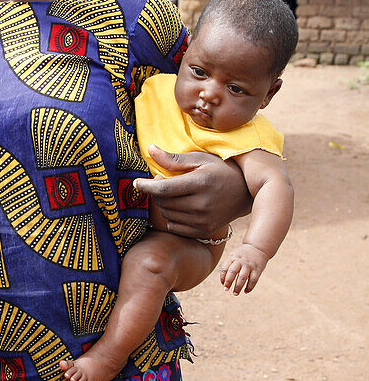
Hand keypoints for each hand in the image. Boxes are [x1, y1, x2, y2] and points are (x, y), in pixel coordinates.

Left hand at [59, 355, 112, 380]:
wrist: (93, 368)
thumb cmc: (77, 368)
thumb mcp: (72, 365)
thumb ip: (66, 365)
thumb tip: (61, 363)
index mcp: (76, 367)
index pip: (72, 368)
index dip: (69, 372)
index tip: (66, 375)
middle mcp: (80, 372)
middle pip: (77, 374)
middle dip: (75, 377)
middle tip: (72, 380)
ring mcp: (85, 377)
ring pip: (82, 380)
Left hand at [135, 146, 249, 238]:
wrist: (245, 193)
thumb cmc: (220, 170)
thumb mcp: (200, 159)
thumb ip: (173, 158)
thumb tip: (150, 149)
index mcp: (200, 183)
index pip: (164, 188)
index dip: (146, 186)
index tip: (136, 183)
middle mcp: (201, 205)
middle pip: (163, 202)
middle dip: (156, 192)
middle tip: (162, 180)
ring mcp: (202, 221)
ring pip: (167, 214)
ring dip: (164, 203)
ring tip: (175, 192)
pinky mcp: (202, 231)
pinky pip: (174, 226)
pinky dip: (172, 216)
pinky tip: (181, 206)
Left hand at [219, 243, 267, 294]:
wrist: (258, 247)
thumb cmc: (242, 255)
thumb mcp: (233, 255)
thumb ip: (228, 266)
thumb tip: (223, 281)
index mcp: (232, 257)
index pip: (225, 268)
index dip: (222, 277)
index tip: (223, 284)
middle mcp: (240, 261)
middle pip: (232, 272)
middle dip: (228, 282)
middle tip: (226, 289)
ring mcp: (249, 265)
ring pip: (242, 277)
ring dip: (238, 287)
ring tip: (235, 293)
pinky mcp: (257, 269)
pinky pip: (253, 280)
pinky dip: (249, 287)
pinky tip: (245, 291)